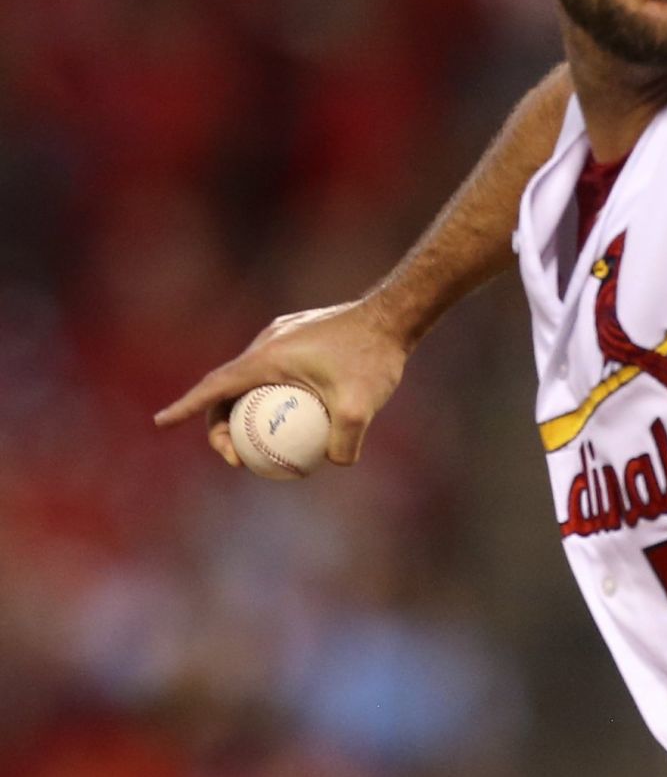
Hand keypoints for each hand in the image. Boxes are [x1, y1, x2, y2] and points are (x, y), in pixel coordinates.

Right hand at [153, 298, 408, 467]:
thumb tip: (334, 463)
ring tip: (265, 444)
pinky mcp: (300, 335)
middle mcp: (267, 343)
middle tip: (237, 459)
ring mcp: (283, 336)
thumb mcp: (362, 406)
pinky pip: (276, 370)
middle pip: (229, 388)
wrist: (395, 313)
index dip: (186, 407)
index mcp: (266, 357)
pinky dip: (274, 394)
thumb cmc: (374, 356)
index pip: (215, 387)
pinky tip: (298, 418)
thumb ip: (344, 442)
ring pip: (252, 378)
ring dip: (248, 409)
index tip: (161, 422)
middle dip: (220, 424)